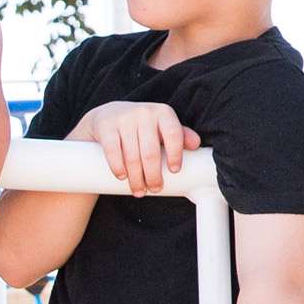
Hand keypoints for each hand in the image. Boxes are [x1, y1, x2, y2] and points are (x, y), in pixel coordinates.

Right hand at [72, 101, 199, 195]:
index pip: (174, 134)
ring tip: (139, 191)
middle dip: (153, 176)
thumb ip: (180, 135)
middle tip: (154, 189)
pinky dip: (118, 167)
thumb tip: (196, 144)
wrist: (107, 115)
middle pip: (151, 152)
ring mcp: (124, 119)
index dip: (175, 154)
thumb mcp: (161, 127)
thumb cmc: (142, 127)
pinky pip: (113, 151)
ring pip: (132, 156)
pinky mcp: (106, 126)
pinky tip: (122, 177)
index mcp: (163, 113)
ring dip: (136, 178)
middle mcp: (144, 113)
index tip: (174, 171)